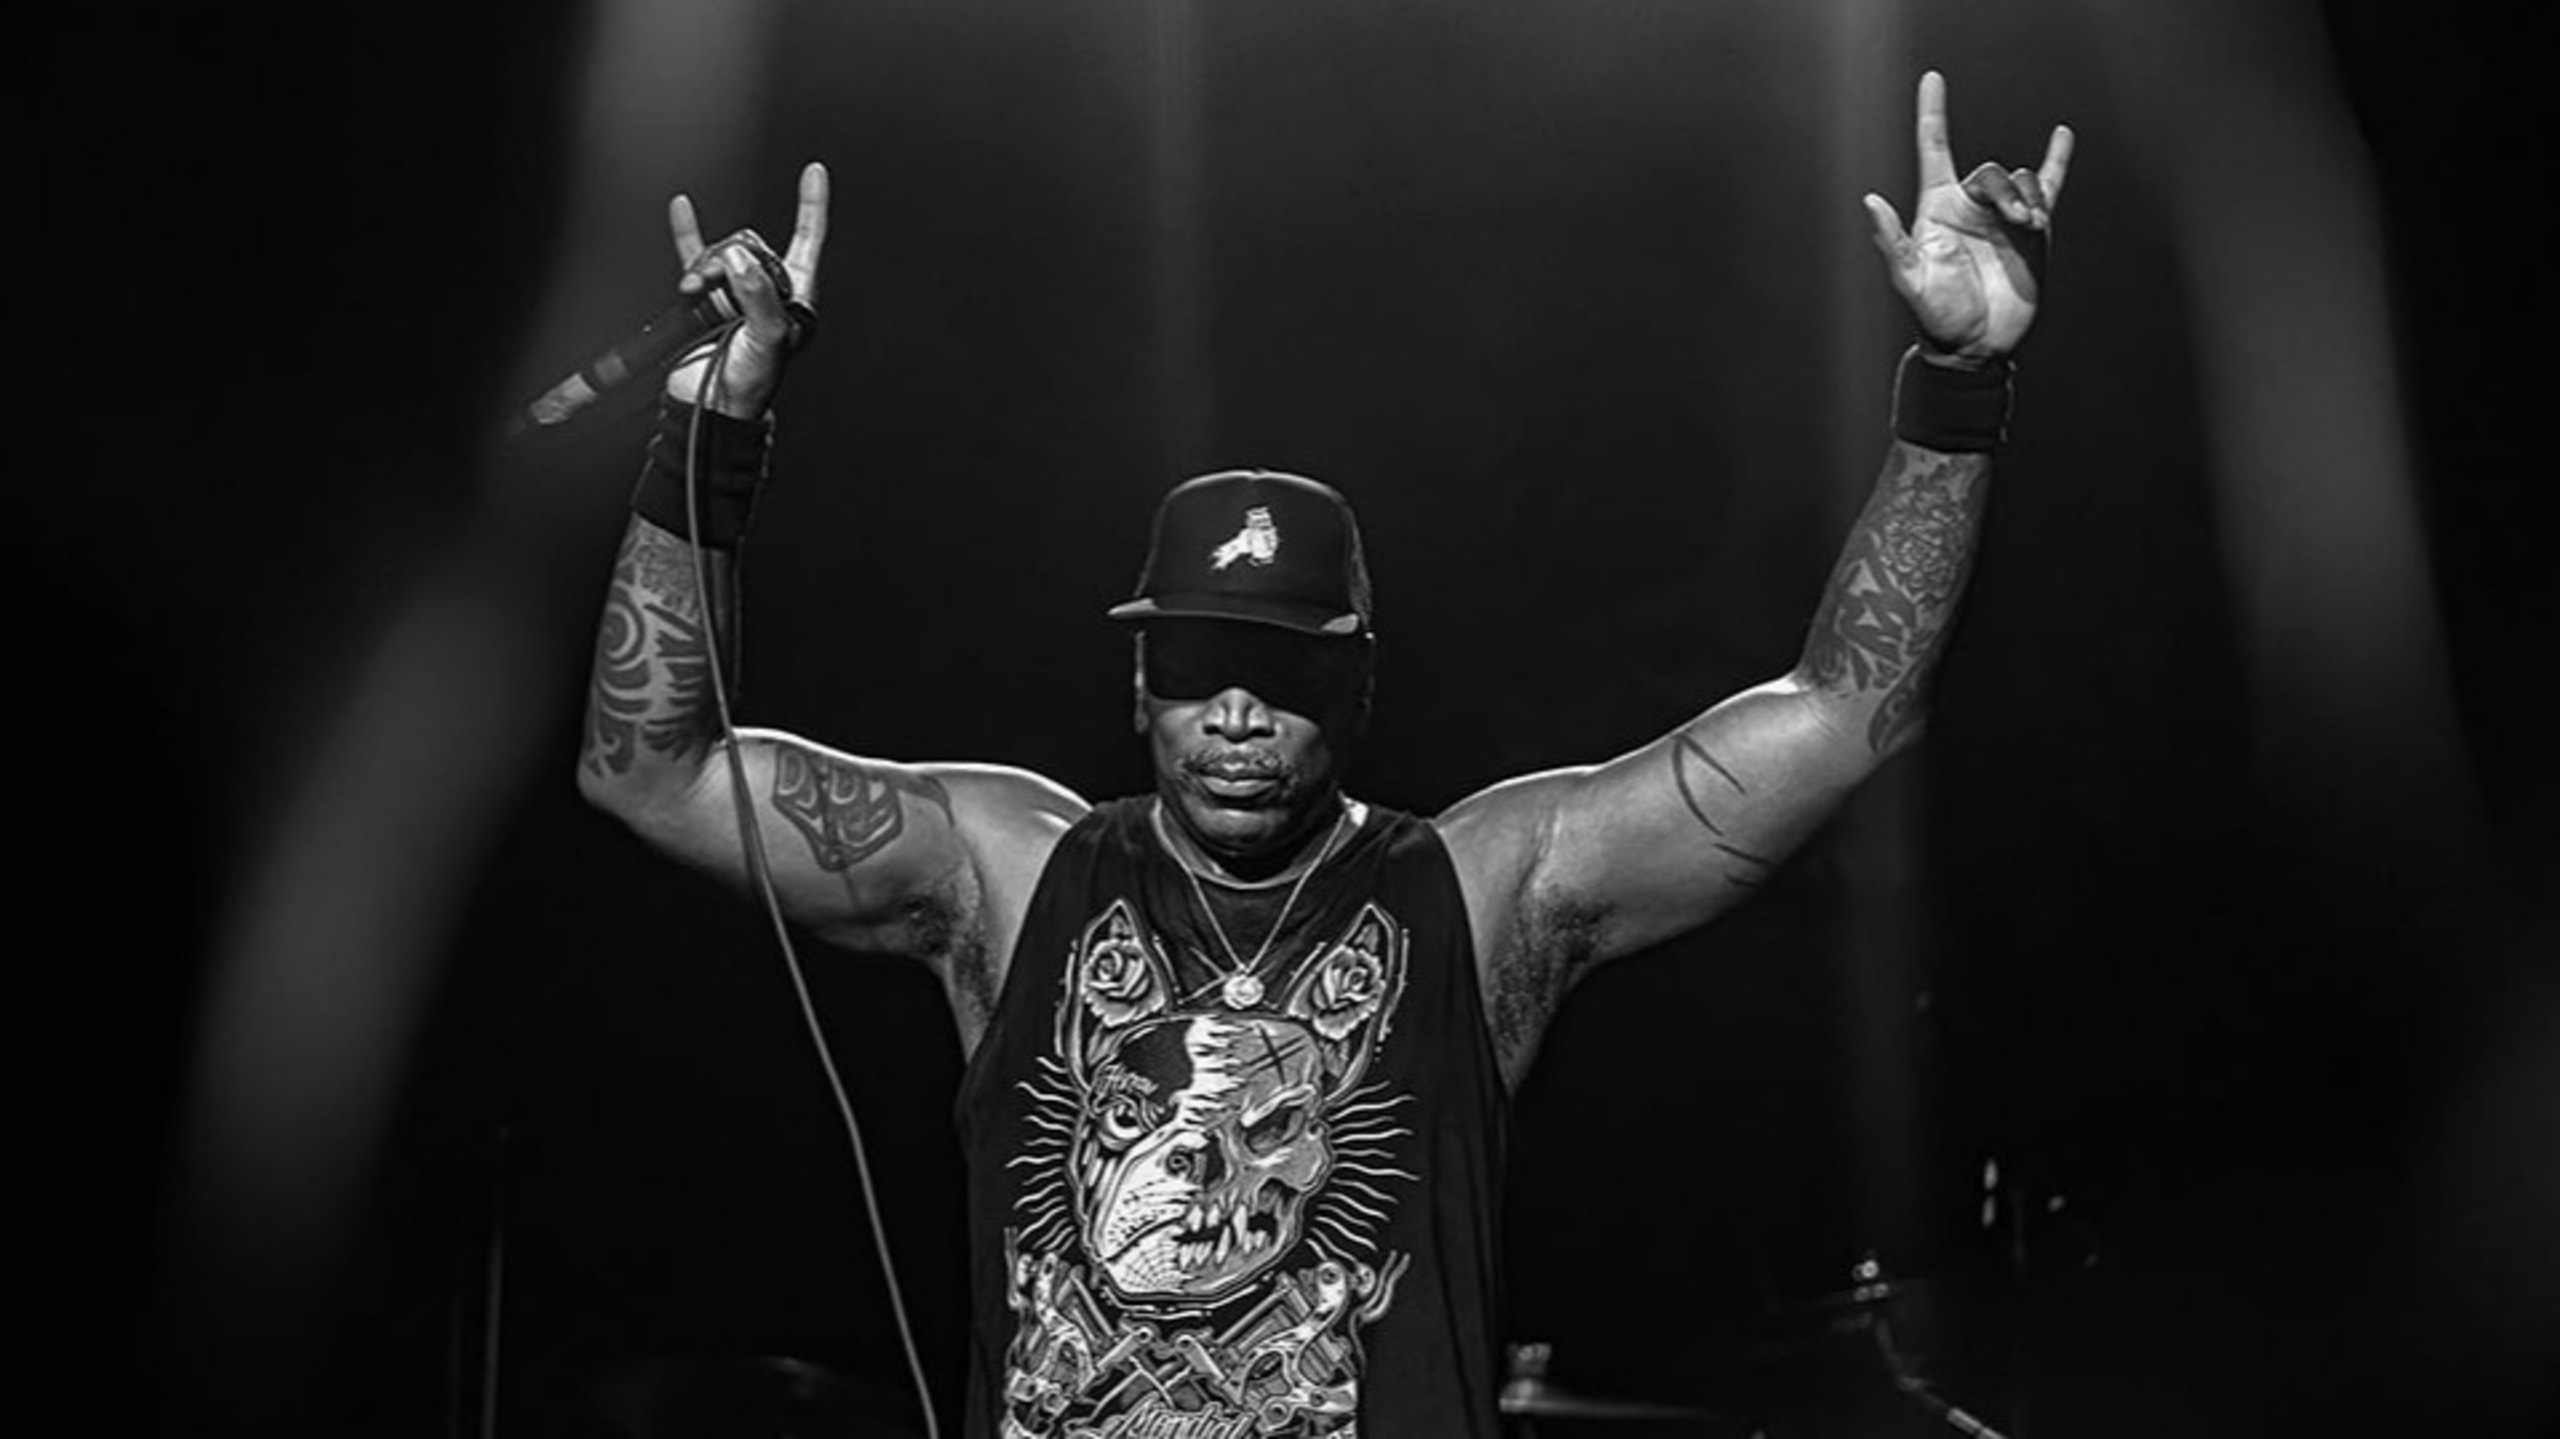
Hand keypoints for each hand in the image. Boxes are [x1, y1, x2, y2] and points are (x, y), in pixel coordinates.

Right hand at [665, 161, 831, 416]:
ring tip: (693, 292)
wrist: (710, 406)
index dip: (811, 206)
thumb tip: (736, 257)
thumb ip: (758, 296)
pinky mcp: (703, 297)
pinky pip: (694, 255)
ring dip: (703, 267)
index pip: (808, 240)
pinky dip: (688, 232)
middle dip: (729, 259)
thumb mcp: (770, 339)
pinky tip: (683, 207)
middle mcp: (767, 288)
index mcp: (795, 295)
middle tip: (715, 290)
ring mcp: (734, 291)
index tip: (813, 171)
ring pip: (720, 253)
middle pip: (751, 244)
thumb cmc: (751, 382)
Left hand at [1863, 73, 2071, 360]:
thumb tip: (1870, 200)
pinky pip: (2046, 189)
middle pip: (1990, 172)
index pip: (1934, 151)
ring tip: (2029, 228)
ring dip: (2027, 198)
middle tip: (2017, 223)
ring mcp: (2002, 217)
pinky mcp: (2033, 232)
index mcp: (1937, 209)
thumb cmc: (1936, 316)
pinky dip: (2055, 162)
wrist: (1976, 346)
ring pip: (2021, 181)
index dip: (1932, 115)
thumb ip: (1892, 241)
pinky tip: (2062, 137)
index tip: (1933, 79)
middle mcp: (1969, 207)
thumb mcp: (1909, 280)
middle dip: (2005, 191)